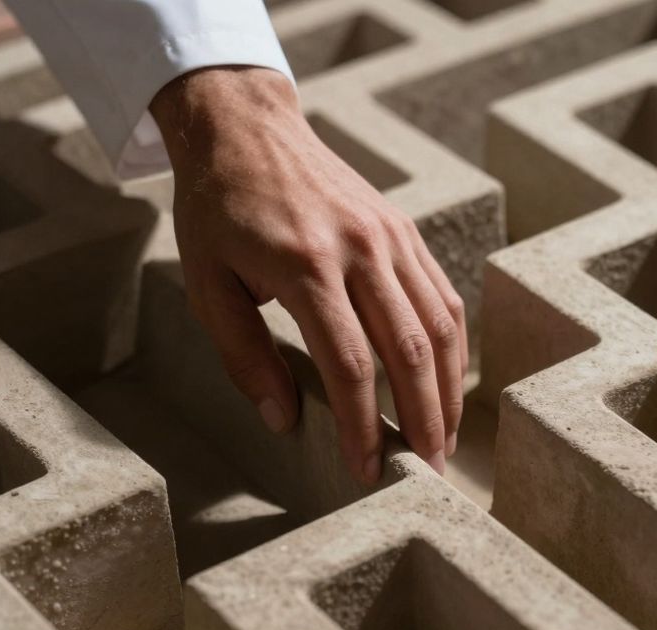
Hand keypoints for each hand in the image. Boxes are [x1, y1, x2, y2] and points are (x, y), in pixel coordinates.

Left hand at [150, 67, 466, 484]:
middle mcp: (359, 249)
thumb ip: (245, 356)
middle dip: (424, 420)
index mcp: (306, 266)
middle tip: (428, 474)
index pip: (350, 364)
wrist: (246, 127)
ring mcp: (390, 236)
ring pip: (439, 325)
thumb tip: (284, 419)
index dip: (363, 425)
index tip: (367, 470)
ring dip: (447, 390)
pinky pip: (441, 295)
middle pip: (409, 350)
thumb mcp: (207, 286)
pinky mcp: (403, 229)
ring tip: (443, 441)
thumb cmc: (218, 212)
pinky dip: (450, 347)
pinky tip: (444, 384)